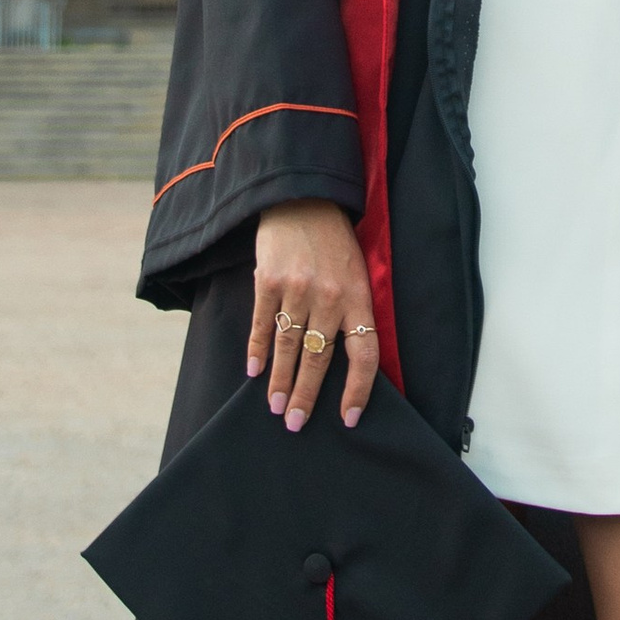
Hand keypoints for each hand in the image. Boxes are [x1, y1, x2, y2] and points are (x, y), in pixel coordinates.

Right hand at [248, 200, 382, 430]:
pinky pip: (263, 325)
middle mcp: (329, 297)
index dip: (358, 390)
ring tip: (274, 407)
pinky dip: (258, 351)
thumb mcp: (357, 271)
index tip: (350, 418)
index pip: (364, 354)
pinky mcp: (268, 281)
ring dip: (279, 381)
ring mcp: (296, 289)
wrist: (302, 196)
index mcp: (358, 296)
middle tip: (295, 423)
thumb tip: (345, 358)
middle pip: (319, 359)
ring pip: (288, 347)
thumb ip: (353, 310)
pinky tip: (254, 371)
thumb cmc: (333, 240)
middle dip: (305, 396)